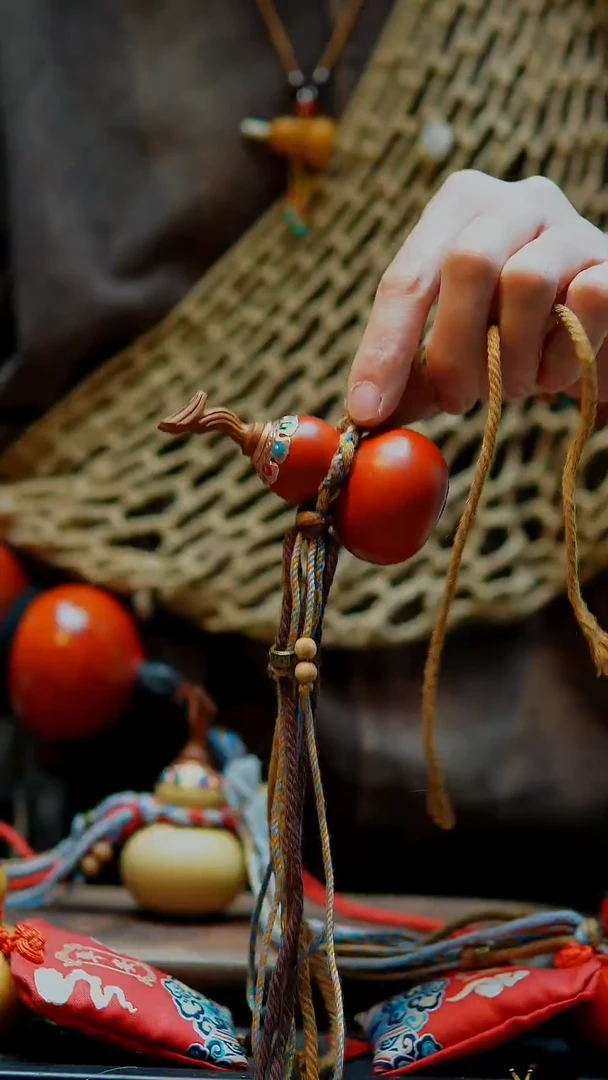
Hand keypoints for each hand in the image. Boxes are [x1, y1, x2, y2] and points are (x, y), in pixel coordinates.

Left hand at [347, 171, 607, 425]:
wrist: (597, 336)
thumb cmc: (513, 336)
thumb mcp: (454, 351)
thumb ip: (413, 378)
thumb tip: (364, 419)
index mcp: (458, 209)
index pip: (406, 277)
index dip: (384, 348)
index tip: (367, 409)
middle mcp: (514, 201)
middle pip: (467, 263)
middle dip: (452, 349)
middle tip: (454, 402)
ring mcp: (571, 225)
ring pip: (527, 281)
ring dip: (512, 357)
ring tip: (516, 386)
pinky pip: (587, 300)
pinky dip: (563, 354)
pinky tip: (556, 372)